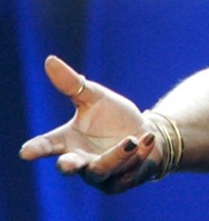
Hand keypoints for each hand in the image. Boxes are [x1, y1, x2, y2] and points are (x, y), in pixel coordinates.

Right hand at [17, 55, 163, 192]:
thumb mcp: (96, 98)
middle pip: (69, 167)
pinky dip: (139, 156)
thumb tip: (50, 60)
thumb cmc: (114, 118)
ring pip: (101, 170)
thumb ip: (73, 85)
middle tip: (68, 163)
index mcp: (68, 140)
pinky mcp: (120, 182)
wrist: (146, 134)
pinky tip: (147, 140)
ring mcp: (99, 174)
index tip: (26, 152)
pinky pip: (127, 173)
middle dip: (69, 165)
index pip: (47, 145)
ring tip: (132, 140)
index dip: (36, 149)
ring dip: (117, 156)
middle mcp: (80, 160)